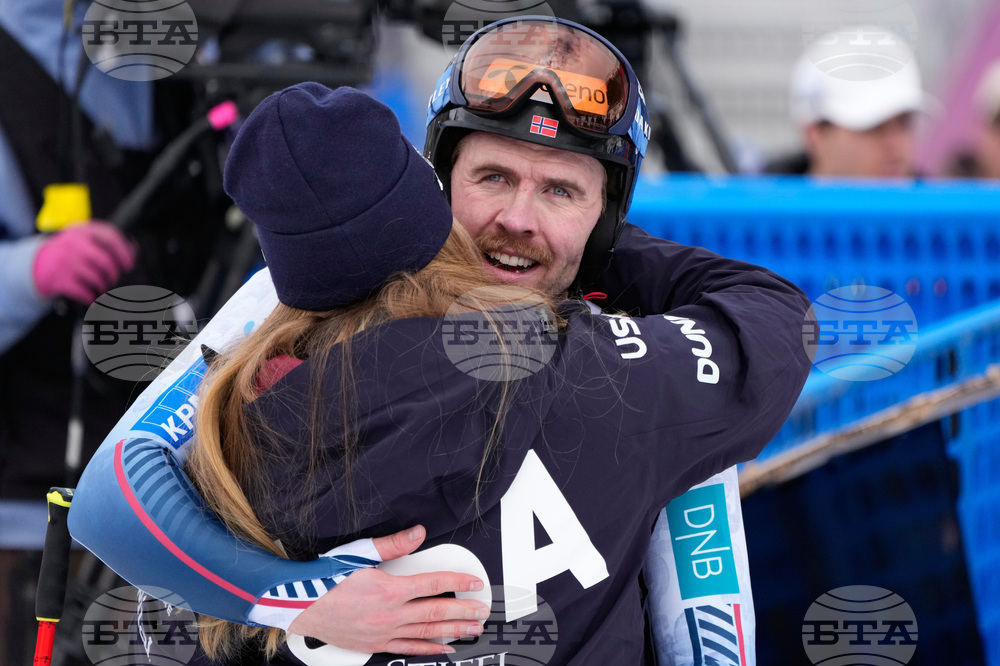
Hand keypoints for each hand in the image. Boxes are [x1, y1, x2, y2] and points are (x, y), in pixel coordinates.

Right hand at [32, 222, 135, 303]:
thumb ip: (106, 241)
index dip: (125, 252)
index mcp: (83, 231)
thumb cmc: (71, 252)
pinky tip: (91, 297)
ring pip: (96, 278)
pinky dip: (91, 297)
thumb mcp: (85, 239)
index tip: (129, 264)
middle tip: (113, 278)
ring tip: (101, 286)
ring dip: (103, 286)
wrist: (39, 263)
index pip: (111, 237)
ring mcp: (64, 261)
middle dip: (114, 274)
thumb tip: (133, 249)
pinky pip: (83, 292)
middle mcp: (73, 244)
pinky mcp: (58, 279)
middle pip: (106, 262)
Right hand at [288, 525, 487, 655]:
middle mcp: (390, 614)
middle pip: (436, 612)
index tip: (475, 584)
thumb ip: (392, 544)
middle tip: (483, 611)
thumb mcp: (359, 554)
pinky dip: (429, 649)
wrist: (298, 604)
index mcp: (390, 590)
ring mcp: (384, 632)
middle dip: (463, 611)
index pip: (434, 585)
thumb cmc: (324, 578)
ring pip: (427, 632)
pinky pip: (408, 647)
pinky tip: (445, 648)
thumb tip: (418, 533)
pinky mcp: (375, 643)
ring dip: (453, 631)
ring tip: (472, 630)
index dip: (458, 583)